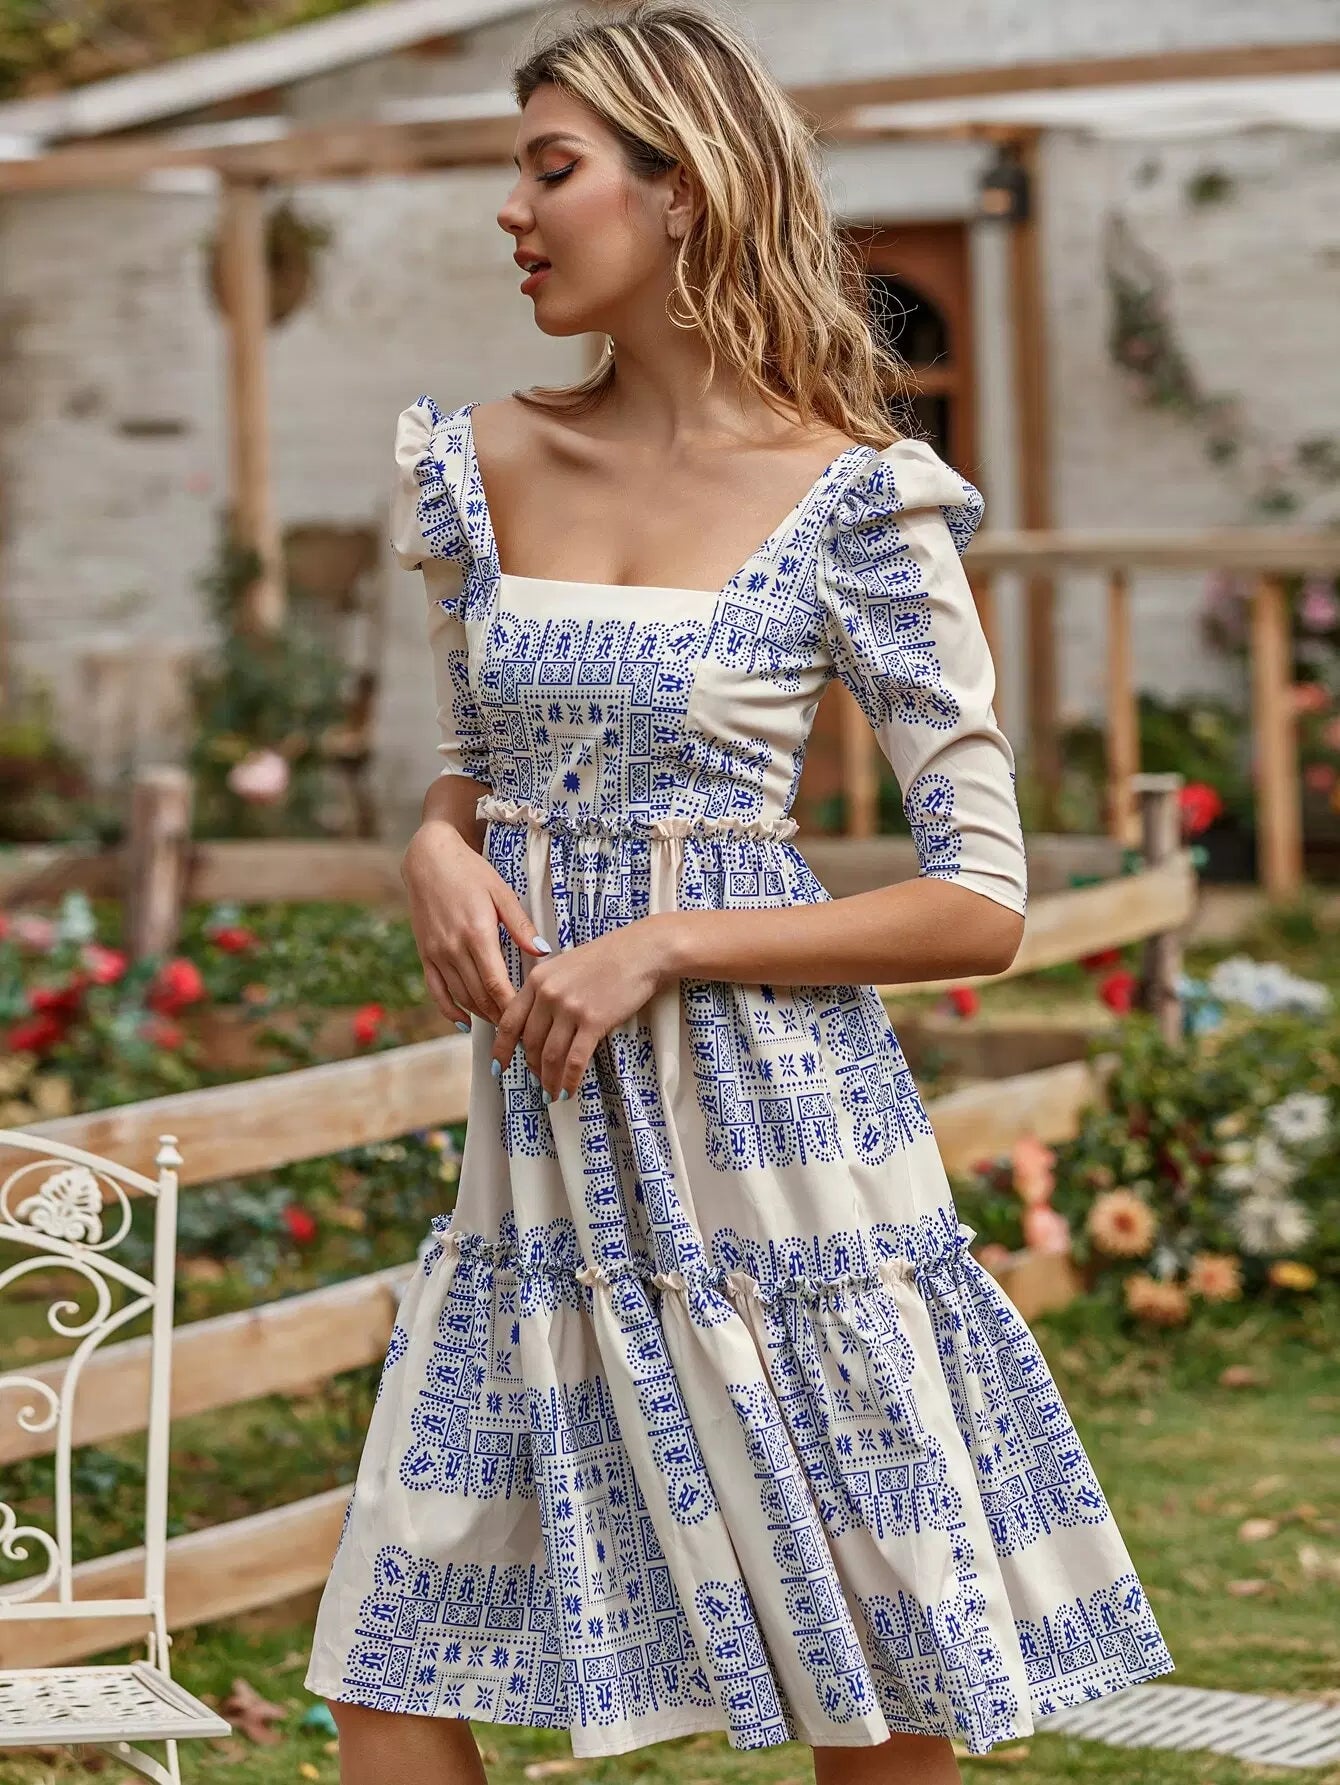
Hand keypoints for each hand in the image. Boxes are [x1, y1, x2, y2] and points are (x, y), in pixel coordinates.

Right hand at [401, 819, 550, 1026]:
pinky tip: (465, 1022)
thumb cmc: (470, 872)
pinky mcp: (424, 954)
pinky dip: (450, 1011)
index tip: (530, 1019)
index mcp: (477, 933)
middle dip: (502, 1016)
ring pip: (461, 997)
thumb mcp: (502, 893)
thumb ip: (521, 926)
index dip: (513, 1007)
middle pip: (480, 996)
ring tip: (503, 1025)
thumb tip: (544, 951)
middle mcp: (454, 948)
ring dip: (482, 1015)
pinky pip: (436, 991)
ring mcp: (436, 953)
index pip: (497, 984)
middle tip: (522, 1028)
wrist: (429, 859)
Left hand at [490, 918, 673, 1100]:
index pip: (510, 1021)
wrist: (642, 951)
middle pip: (531, 1043)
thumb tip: (536, 1025)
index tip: (499, 1066)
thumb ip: (546, 991)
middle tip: (538, 1081)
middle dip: (532, 1068)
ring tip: (552, 1093)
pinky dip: (570, 1080)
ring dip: (549, 1080)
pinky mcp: (593, 1021)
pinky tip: (569, 1090)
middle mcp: (548, 994)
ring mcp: (570, 1008)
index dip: (501, 1049)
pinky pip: (575, 1060)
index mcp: (537, 980)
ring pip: (551, 1056)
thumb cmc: (607, 957)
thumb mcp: (564, 966)